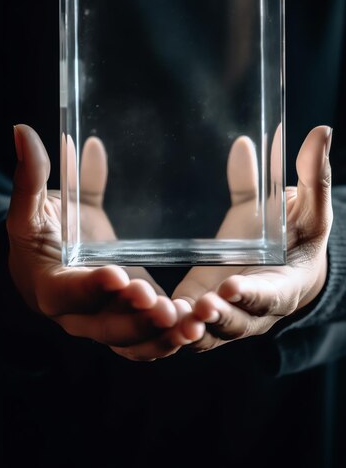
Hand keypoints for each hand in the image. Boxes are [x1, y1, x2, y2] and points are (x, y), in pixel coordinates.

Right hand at [7, 125, 182, 349]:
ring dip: (156, 335)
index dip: (90, 287)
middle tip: (160, 305)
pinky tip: (193, 327)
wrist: (47, 258)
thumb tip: (23, 132)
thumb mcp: (32, 206)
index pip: (67, 291)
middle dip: (132, 317)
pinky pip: (144, 338)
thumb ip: (32, 175)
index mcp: (48, 285)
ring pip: (127, 339)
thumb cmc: (38, 231)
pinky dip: (166, 338)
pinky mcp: (126, 318)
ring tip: (186, 322)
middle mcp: (75, 314)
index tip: (117, 274)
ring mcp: (102, 321)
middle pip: (102, 325)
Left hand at [172, 126, 332, 351]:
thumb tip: (321, 132)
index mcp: (283, 286)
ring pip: (206, 335)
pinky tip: (145, 315)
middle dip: (218, 318)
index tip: (233, 285)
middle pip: (236, 324)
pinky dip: (168, 328)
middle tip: (200, 307)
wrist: (285, 265)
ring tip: (170, 317)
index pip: (271, 296)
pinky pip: (183, 328)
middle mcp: (254, 311)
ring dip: (188, 330)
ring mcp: (224, 316)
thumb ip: (313, 175)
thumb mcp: (308, 207)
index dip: (253, 294)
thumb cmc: (297, 235)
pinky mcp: (199, 312)